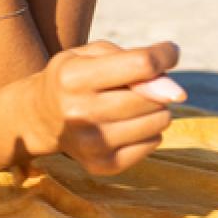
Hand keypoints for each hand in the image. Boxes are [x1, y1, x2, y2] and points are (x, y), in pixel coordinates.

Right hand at [27, 40, 183, 175]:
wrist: (41, 117)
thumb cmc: (75, 77)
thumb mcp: (92, 54)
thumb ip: (135, 61)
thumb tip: (177, 93)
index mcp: (72, 77)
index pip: (141, 64)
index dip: (165, 55)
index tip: (169, 52)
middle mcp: (78, 113)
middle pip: (153, 97)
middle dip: (156, 86)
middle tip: (136, 85)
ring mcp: (91, 144)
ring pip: (159, 121)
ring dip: (154, 109)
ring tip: (128, 105)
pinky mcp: (103, 165)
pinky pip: (154, 143)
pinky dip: (147, 131)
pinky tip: (123, 125)